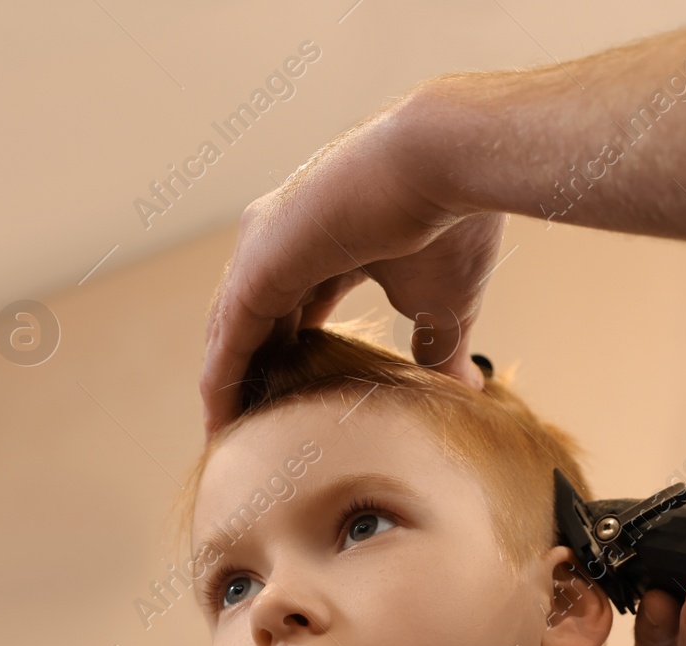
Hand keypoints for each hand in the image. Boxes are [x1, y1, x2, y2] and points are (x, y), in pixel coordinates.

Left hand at [201, 87, 504, 437]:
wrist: (442, 165)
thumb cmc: (451, 223)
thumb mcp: (444, 304)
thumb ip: (441, 347)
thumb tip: (465, 388)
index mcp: (327, 243)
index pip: (294, 307)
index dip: (288, 354)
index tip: (291, 402)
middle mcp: (285, 240)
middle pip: (255, 320)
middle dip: (249, 373)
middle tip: (248, 431)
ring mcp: (264, 249)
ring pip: (233, 331)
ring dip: (228, 385)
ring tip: (227, 438)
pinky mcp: (257, 266)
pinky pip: (228, 338)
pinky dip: (222, 381)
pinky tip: (220, 421)